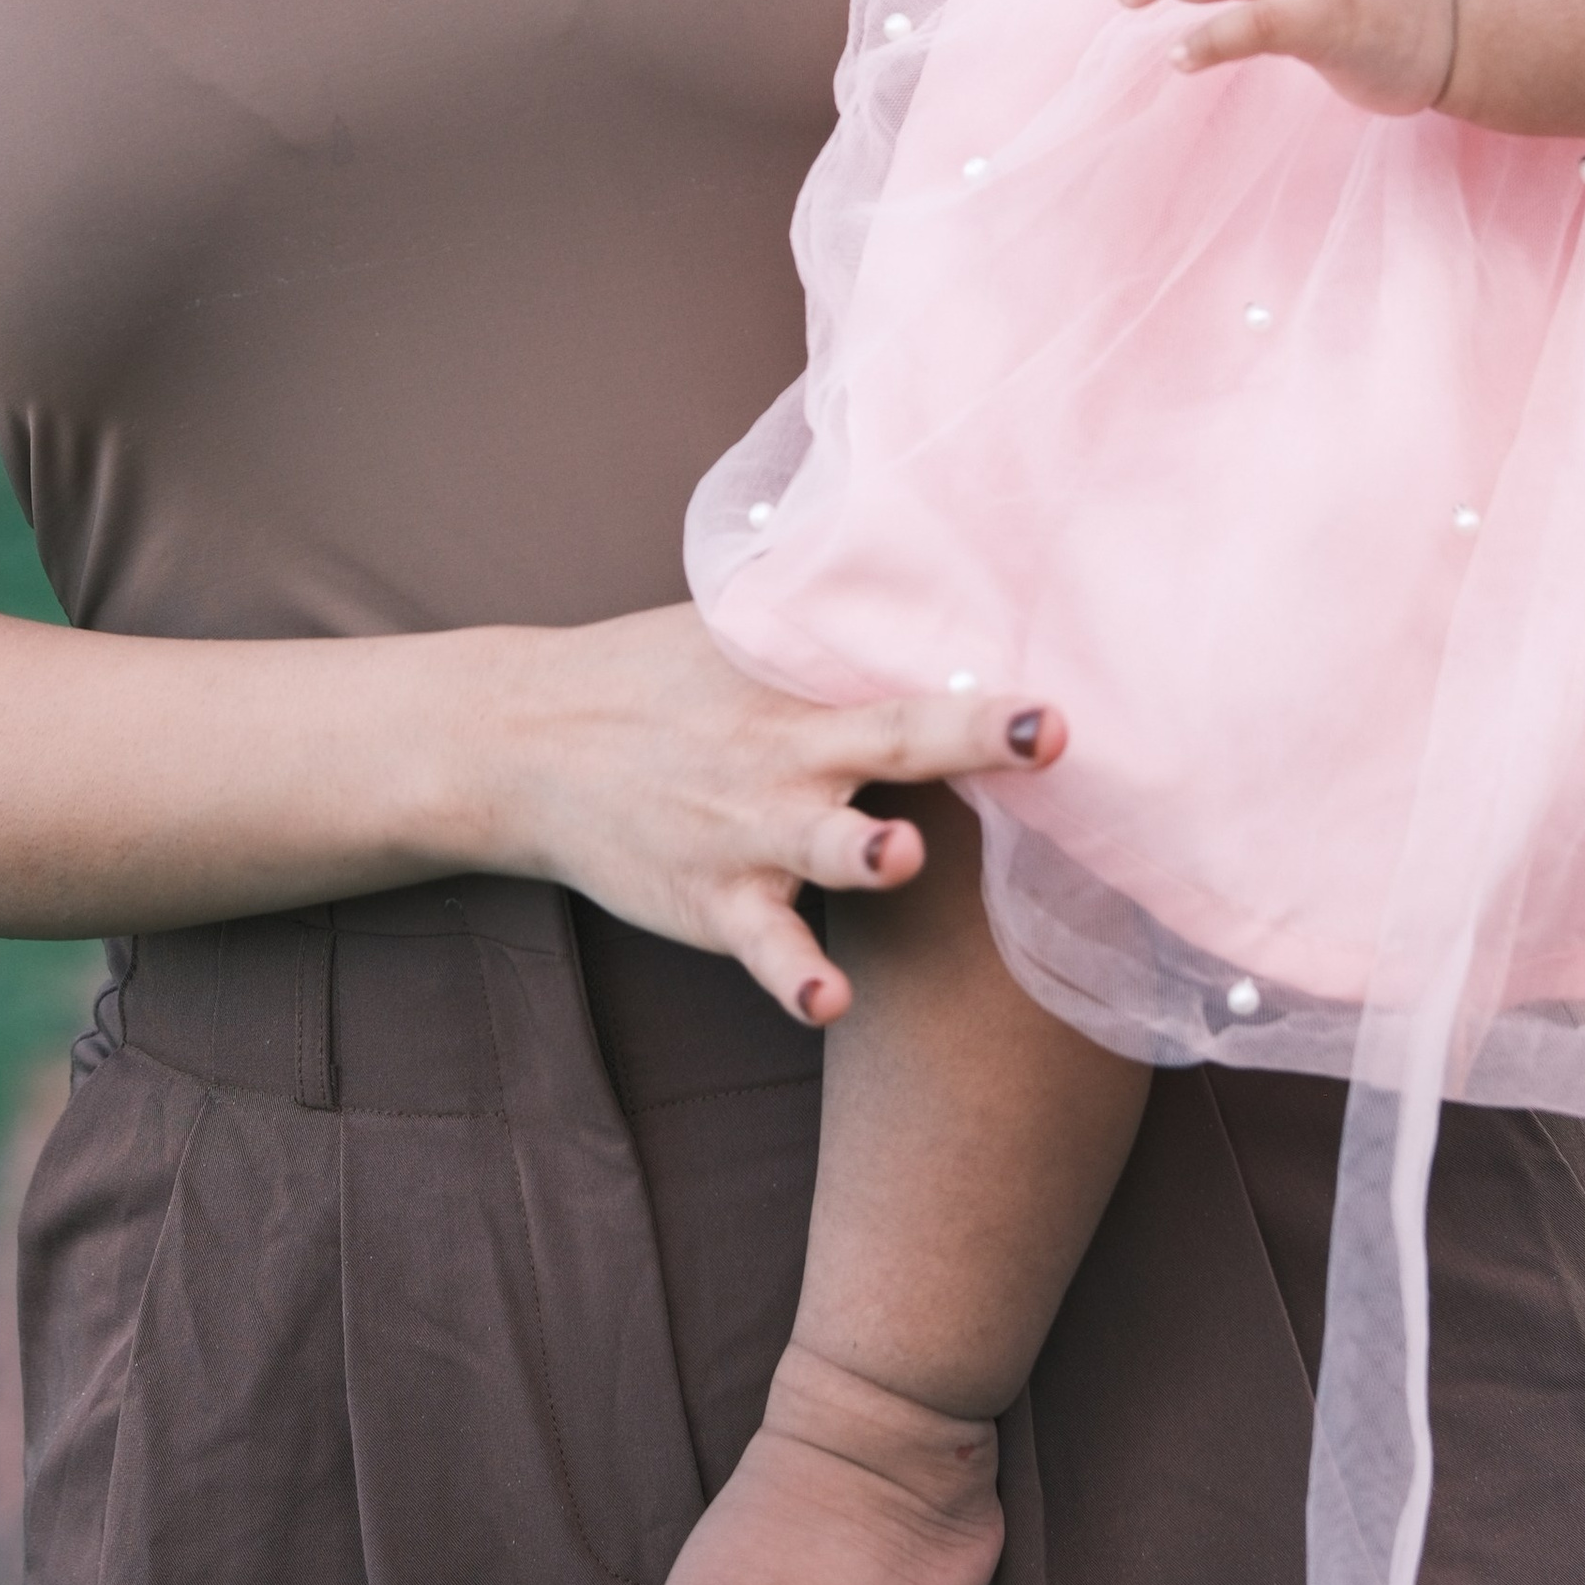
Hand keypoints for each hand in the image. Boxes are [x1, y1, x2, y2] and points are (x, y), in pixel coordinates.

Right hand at [473, 606, 1063, 1026]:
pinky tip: (830, 1000)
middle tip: (1042, 733)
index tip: (1057, 696)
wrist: (527, 742)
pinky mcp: (713, 902)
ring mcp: (748, 834)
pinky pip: (765, 945)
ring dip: (865, 853)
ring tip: (898, 855)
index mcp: (803, 694)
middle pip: (891, 743)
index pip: (909, 682)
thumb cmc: (651, 681)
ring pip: (820, 850)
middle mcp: (786, 758)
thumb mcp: (733, 636)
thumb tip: (926, 584)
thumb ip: (826, 633)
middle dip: (969, 738)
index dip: (985, 691)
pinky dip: (797, 974)